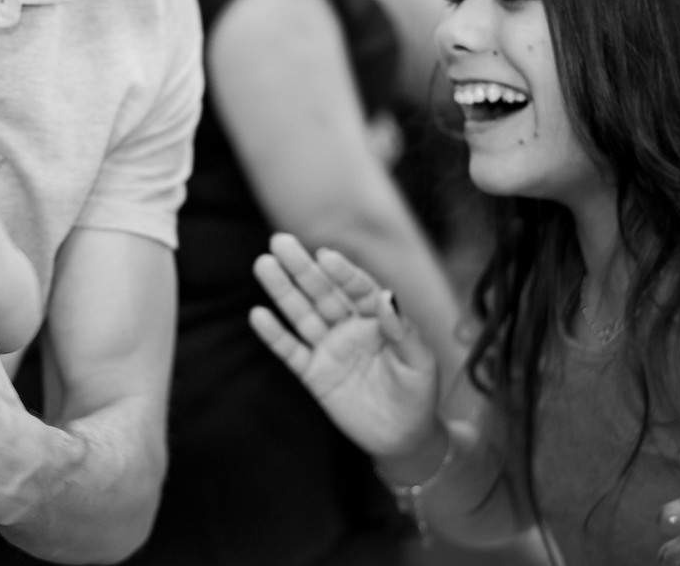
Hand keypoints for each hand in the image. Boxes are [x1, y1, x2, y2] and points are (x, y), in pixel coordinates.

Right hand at [249, 232, 438, 455]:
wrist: (403, 438)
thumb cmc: (418, 395)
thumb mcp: (420, 363)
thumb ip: (403, 331)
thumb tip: (387, 297)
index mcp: (377, 318)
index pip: (358, 289)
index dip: (343, 272)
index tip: (325, 254)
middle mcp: (349, 327)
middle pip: (322, 292)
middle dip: (301, 268)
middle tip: (279, 241)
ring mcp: (329, 348)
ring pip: (302, 314)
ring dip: (282, 290)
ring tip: (263, 264)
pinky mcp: (313, 373)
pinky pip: (291, 351)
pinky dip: (274, 334)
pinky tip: (258, 315)